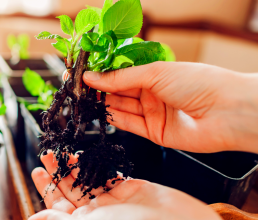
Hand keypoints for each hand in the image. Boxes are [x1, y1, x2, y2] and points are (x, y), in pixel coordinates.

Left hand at [30, 152, 220, 219]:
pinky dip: (97, 164)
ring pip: (88, 180)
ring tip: (61, 151)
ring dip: (74, 165)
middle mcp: (97, 214)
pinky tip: (87, 155)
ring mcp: (114, 202)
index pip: (58, 206)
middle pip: (71, 190)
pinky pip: (109, 174)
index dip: (47, 188)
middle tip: (47, 154)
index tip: (37, 171)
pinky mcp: (131, 189)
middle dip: (57, 172)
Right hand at [83, 62, 257, 153]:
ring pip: (122, 107)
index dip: (104, 74)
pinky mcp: (154, 132)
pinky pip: (129, 124)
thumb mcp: (155, 73)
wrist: (225, 112)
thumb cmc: (199, 83)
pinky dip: (114, 118)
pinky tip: (100, 111)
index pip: (123, 73)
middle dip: (101, 89)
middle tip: (81, 88)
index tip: (85, 73)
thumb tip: (93, 77)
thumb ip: (121, 78)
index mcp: (157, 74)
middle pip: (120, 91)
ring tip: (85, 99)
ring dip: (104, 103)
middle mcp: (154, 93)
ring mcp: (154, 113)